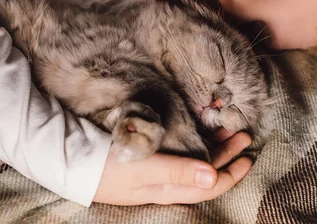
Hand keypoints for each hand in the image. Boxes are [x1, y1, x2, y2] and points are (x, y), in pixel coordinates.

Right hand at [93, 130, 252, 204]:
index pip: (208, 186)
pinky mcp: (145, 154)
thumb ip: (177, 172)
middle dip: (227, 154)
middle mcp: (165, 180)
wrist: (68, 157)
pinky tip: (198, 128)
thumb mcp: (142, 170)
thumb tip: (213, 177)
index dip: (231, 174)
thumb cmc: (105, 166)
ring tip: (227, 128)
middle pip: (204, 169)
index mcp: (168, 188)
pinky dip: (193, 139)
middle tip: (243, 133)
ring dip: (212, 145)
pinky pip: (178, 148)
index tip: (248, 157)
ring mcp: (155, 167)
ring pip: (193, 158)